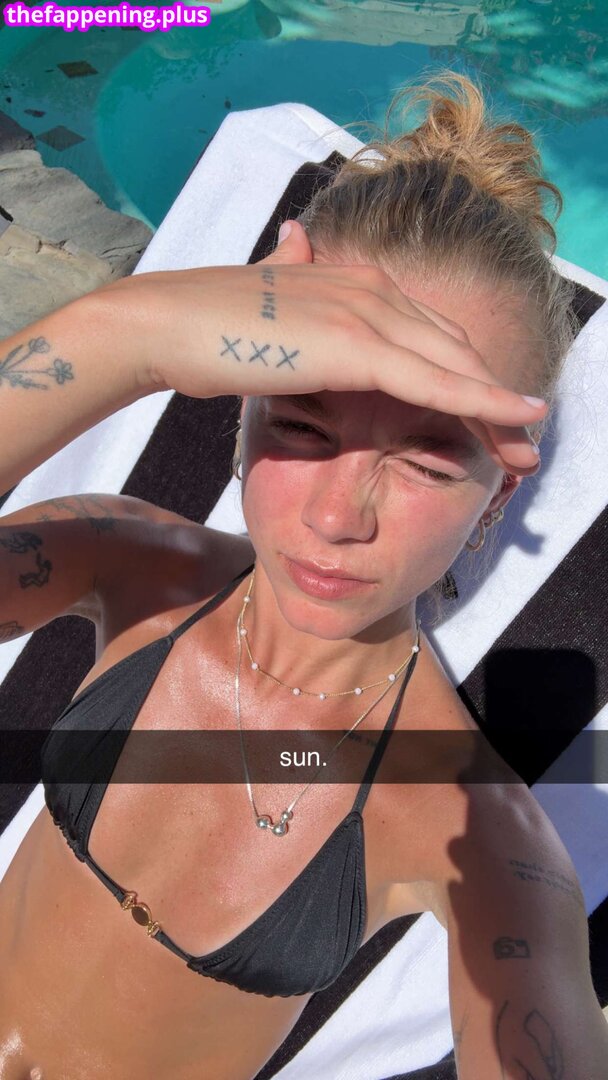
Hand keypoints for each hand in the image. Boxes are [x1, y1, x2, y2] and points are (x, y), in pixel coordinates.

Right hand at [106, 221, 545, 474]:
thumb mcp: (263, 295)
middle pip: (458, 352)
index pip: (430, 337)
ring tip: (529, 456)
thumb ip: (291, 273)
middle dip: (497, 402)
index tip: (488, 420)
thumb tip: (294, 241)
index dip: (466, 378)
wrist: (163, 324)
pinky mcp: (359, 345)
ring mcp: (369, 313)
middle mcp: (374, 290)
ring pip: (459, 368)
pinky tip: (513, 424)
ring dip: (502, 412)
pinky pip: (437, 382)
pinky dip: (483, 404)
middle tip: (524, 449)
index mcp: (357, 284)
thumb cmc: (206, 325)